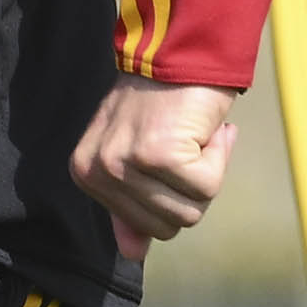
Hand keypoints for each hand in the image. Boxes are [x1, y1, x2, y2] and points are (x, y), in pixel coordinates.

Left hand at [68, 78, 240, 255]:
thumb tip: (133, 252)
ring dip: (209, 172)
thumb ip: (133, 206)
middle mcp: (99, 172)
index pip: (145, 228)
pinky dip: (219, 156)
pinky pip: (207, 186)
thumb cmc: (162, 102)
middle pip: (168, 226)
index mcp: (87, 175)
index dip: (174, 198)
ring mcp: (126, 164)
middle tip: (189, 148)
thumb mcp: (137, 155)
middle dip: (192, 191)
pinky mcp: (159, 155)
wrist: (180, 54)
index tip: (173, 158)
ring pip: (190, 210)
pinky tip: (209, 130)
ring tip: (197, 136)